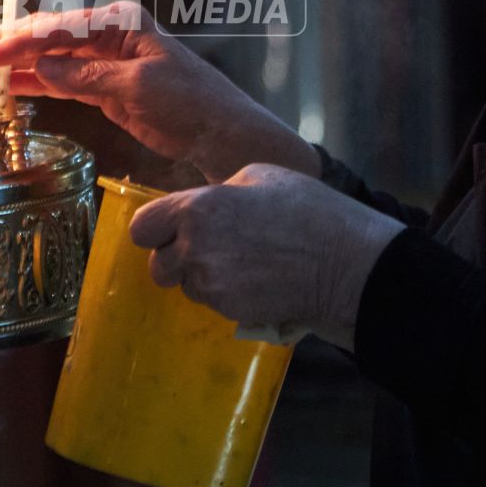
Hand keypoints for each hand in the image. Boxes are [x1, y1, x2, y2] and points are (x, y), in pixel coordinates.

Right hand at [0, 1, 316, 181]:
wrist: (223, 134)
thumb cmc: (191, 104)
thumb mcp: (137, 89)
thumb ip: (86, 76)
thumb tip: (39, 66)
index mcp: (120, 23)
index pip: (57, 27)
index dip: (17, 41)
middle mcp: (110, 35)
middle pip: (48, 36)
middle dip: (6, 47)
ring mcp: (107, 61)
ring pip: (51, 58)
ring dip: (16, 65)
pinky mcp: (107, 88)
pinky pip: (64, 80)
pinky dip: (37, 84)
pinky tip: (11, 89)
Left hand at [127, 163, 404, 335]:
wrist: (344, 261)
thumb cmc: (307, 208)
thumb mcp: (258, 176)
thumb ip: (218, 192)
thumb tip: (203, 205)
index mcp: (197, 209)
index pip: (141, 228)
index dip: (155, 229)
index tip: (170, 229)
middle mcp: (194, 249)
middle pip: (157, 266)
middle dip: (176, 260)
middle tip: (208, 250)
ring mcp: (211, 284)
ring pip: (187, 286)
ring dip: (203, 278)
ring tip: (241, 264)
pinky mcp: (230, 311)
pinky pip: (214, 303)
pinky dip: (227, 295)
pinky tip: (255, 280)